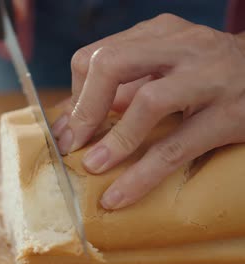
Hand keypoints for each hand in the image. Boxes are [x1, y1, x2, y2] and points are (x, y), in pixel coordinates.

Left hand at [52, 13, 244, 209]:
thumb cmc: (208, 76)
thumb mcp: (166, 68)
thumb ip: (124, 87)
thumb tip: (72, 120)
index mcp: (157, 34)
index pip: (97, 57)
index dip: (75, 96)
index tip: (68, 128)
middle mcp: (180, 46)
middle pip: (111, 65)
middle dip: (83, 110)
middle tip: (69, 146)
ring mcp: (206, 78)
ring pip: (146, 102)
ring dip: (113, 140)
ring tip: (92, 168)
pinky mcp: (228, 115)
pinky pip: (175, 147)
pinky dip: (141, 175)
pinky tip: (119, 196)